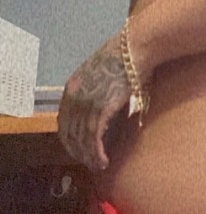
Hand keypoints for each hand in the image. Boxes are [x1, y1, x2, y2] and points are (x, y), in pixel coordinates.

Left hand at [57, 33, 131, 171]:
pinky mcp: (101, 108)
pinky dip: (97, 153)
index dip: (69, 139)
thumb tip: (102, 107)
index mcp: (72, 87)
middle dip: (77, 151)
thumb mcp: (101, 74)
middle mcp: (74, 96)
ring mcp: (87, 102)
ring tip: (97, 166)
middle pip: (69, 133)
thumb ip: (95, 91)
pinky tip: (103, 162)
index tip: (77, 149)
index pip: (63, 121)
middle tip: (88, 163)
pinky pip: (94, 138)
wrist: (135, 47)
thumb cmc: (124, 57)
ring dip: (89, 156)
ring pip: (82, 138)